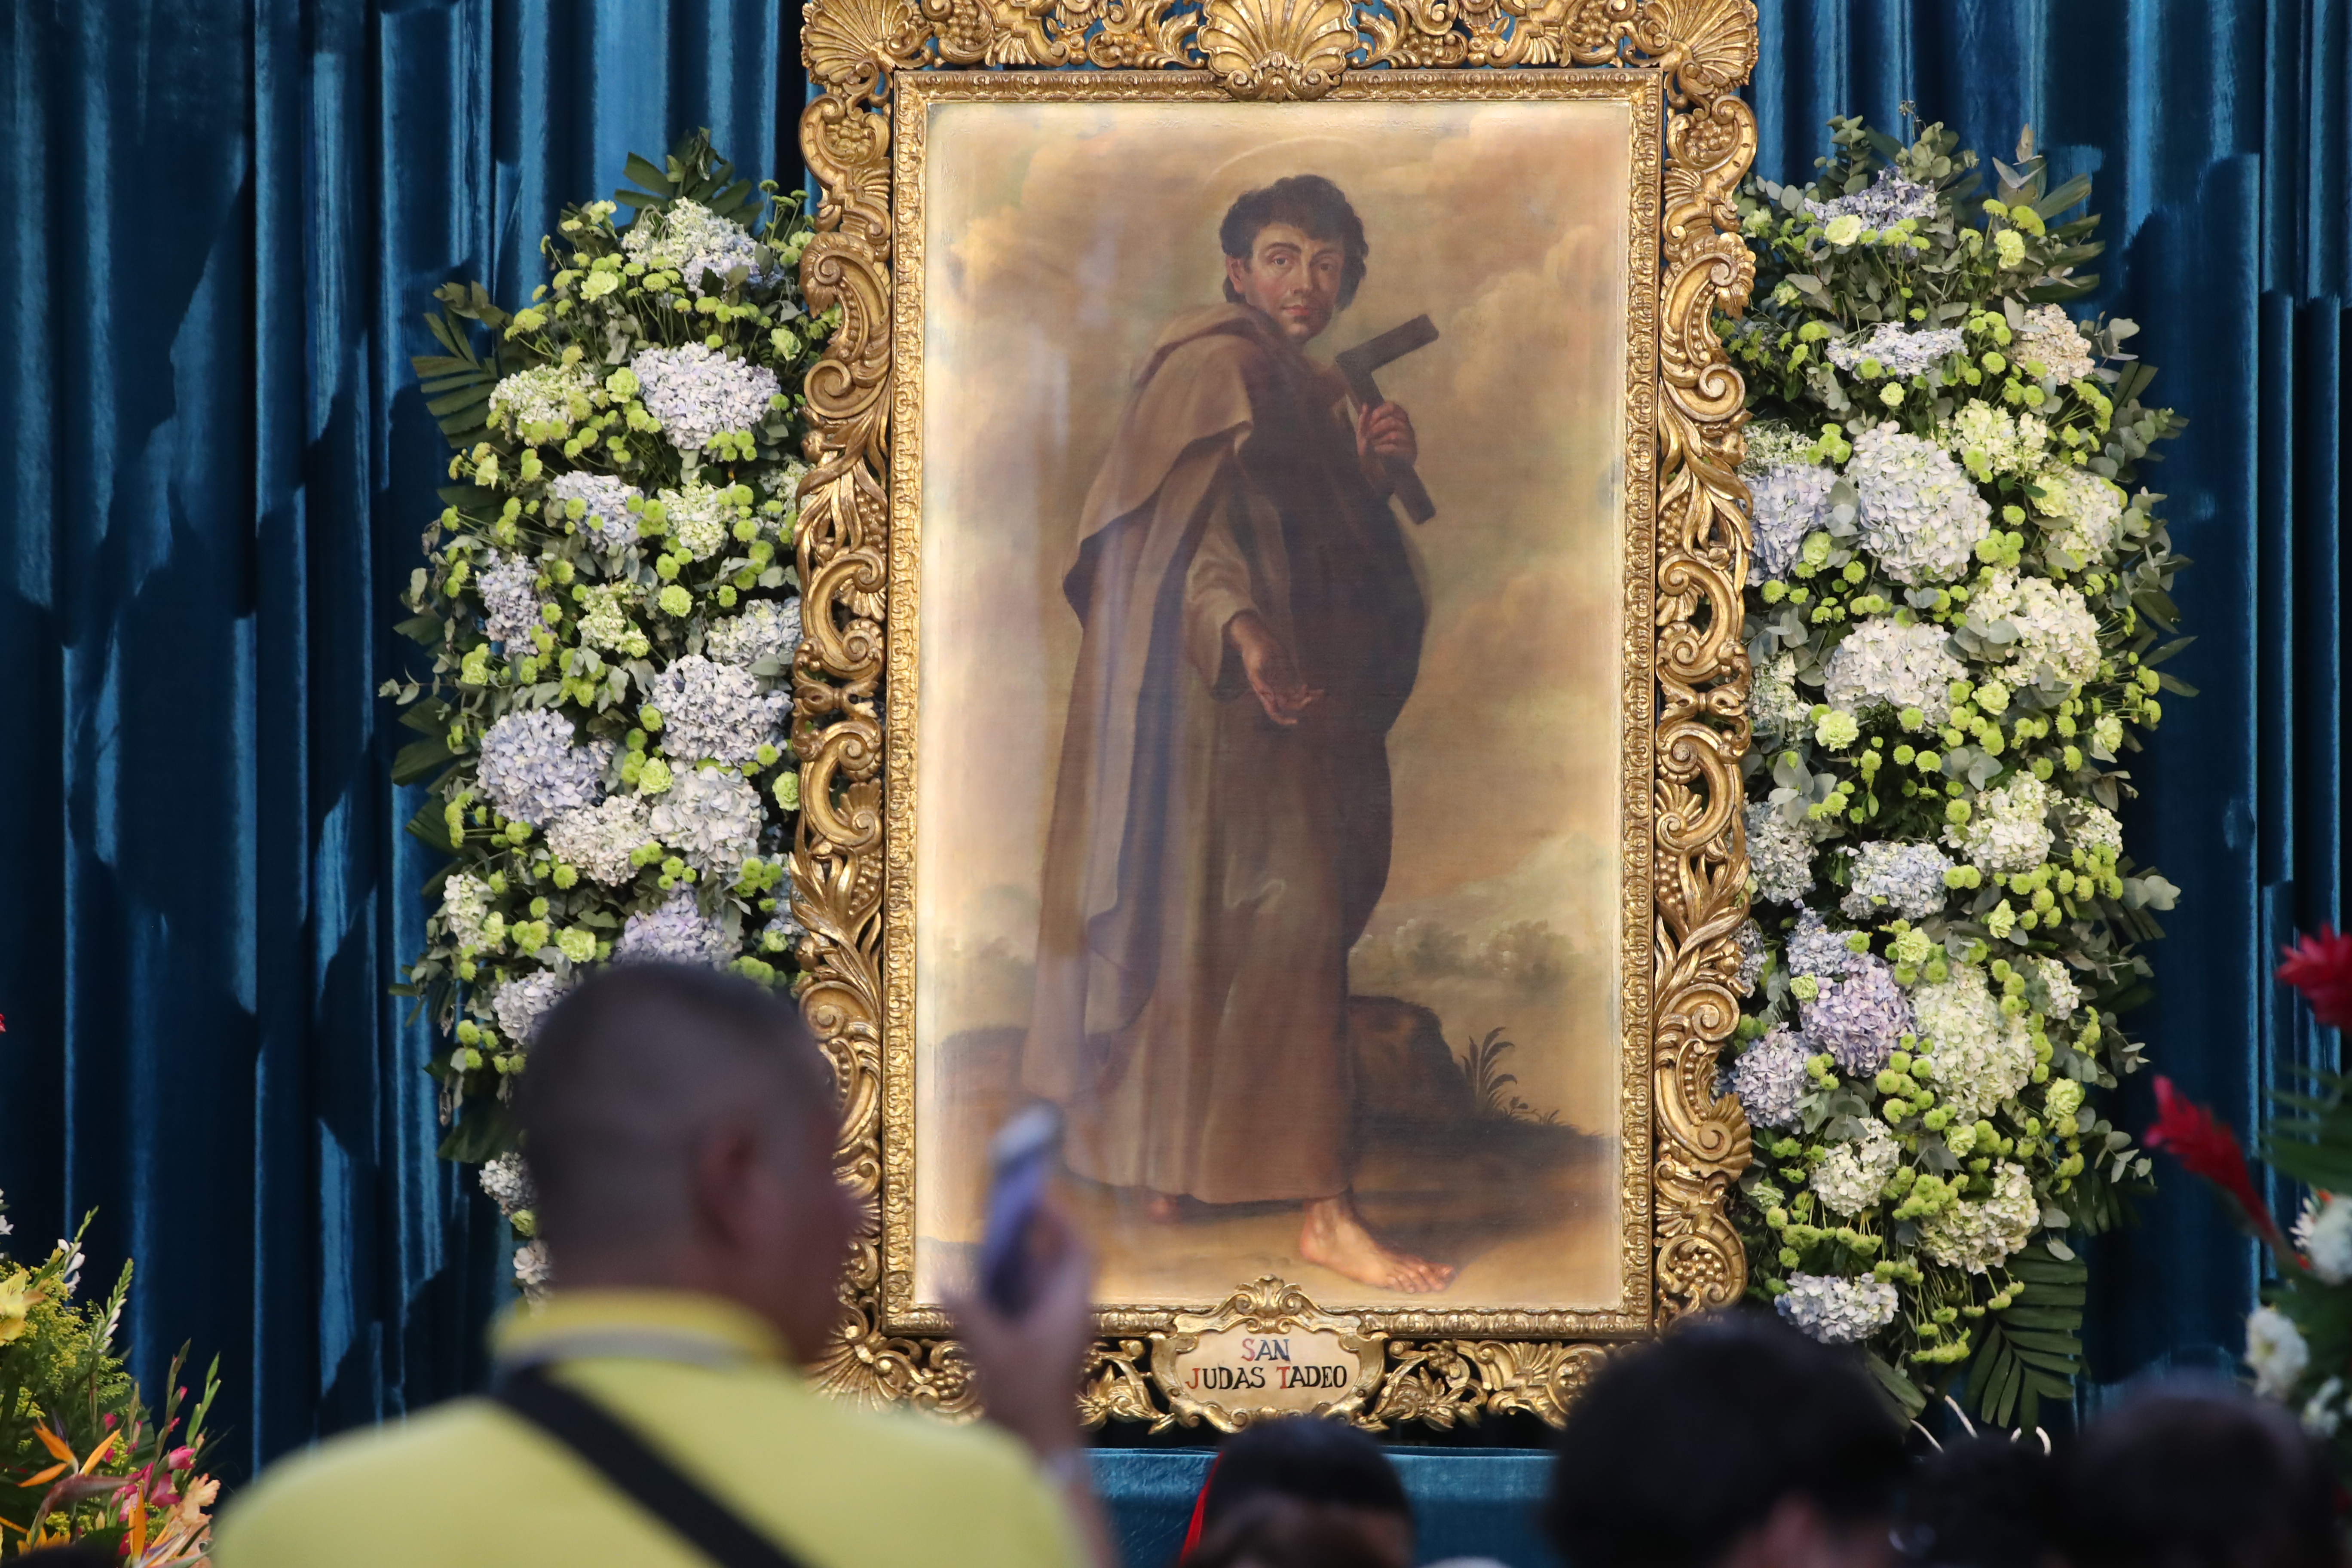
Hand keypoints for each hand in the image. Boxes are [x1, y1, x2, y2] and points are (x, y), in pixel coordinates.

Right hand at [948, 1198, 1097, 1461]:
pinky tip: (982, 1289)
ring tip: (989, 1242)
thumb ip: (969, 1312)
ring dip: (1020, 1264)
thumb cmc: (1025, 1400)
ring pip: (1043, 1286)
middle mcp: (1069, 1316)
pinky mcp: (1042, 1349)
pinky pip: (1030, 1307)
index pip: (1078, 1251)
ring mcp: (1057, 1334)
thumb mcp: (992, 1352)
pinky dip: (1011, 1292)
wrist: (1040, 1452)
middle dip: (1036, 1236)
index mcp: (1070, 1308)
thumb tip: (945, 1281)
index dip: (1061, 1220)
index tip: (1038, 1196)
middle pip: (1059, 1263)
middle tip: (1007, 1212)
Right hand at [1226, 611, 1320, 726]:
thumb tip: (1272, 702)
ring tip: (1320, 695)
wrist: (1258, 639)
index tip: (1295, 721)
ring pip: (1298, 698)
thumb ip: (1261, 685)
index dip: (1283, 719)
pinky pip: (1302, 688)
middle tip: (1310, 699)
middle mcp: (1275, 692)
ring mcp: (1283, 684)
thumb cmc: (1253, 654)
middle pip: (1290, 705)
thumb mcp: (1254, 669)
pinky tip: (1322, 692)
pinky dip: (1312, 691)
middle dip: (1301, 705)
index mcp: (1264, 693)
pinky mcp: (1291, 676)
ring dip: (1309, 698)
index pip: (1274, 712)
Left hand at [1355, 400, 1416, 488]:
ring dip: (1378, 440)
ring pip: (1394, 435)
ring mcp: (1410, 442)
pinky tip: (1377, 452)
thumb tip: (1365, 405)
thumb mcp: (1364, 436)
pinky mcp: (1409, 455)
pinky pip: (1394, 448)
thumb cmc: (1373, 453)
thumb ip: (1364, 421)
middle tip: (1367, 437)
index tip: (1372, 419)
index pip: (1393, 407)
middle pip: (1392, 421)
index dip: (1380, 411)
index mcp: (1398, 420)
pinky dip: (1382, 449)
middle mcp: (1407, 429)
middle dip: (1376, 428)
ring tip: (1372, 446)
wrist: (1380, 475)